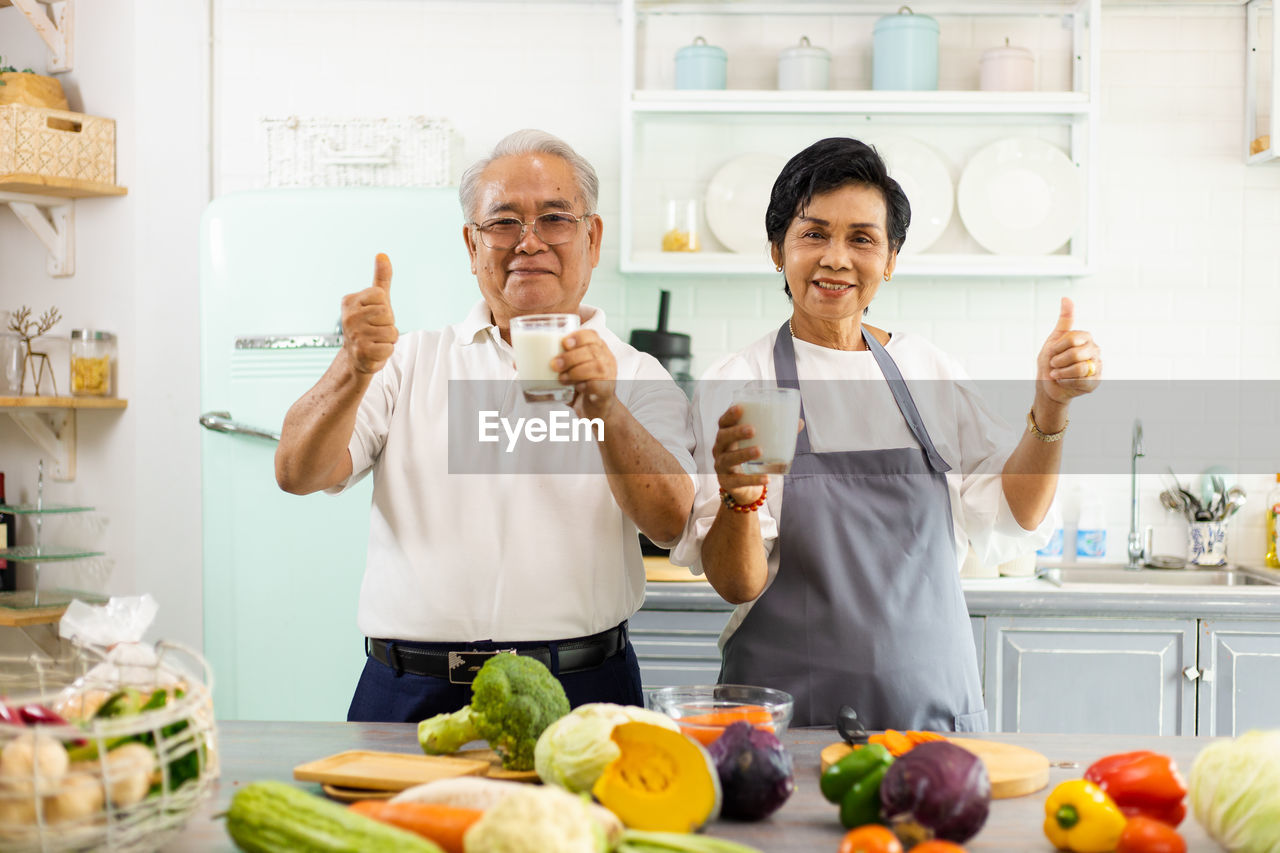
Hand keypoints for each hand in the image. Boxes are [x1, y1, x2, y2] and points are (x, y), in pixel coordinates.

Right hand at [341, 253, 397, 374]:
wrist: (356, 357)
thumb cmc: (369, 325)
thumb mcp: (376, 300)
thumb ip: (381, 278)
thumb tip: (382, 254)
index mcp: (350, 301)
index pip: (381, 296)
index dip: (384, 308)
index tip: (374, 315)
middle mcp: (349, 316)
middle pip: (387, 314)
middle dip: (388, 324)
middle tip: (376, 330)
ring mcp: (354, 334)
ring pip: (391, 332)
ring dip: (388, 339)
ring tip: (375, 341)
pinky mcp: (362, 351)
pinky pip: (389, 348)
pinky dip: (386, 352)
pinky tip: (375, 352)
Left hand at [553, 329, 617, 419]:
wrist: (597, 411)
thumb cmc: (581, 387)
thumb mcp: (569, 372)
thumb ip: (554, 365)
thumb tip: (522, 363)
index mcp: (598, 350)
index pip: (592, 336)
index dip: (579, 337)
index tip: (564, 343)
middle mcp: (606, 360)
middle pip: (592, 351)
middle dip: (571, 357)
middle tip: (554, 365)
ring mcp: (609, 376)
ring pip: (596, 367)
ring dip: (575, 371)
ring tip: (561, 378)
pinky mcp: (607, 392)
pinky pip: (598, 385)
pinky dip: (585, 385)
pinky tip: (577, 387)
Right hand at [712, 405, 768, 505]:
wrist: (742, 487)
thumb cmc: (750, 458)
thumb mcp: (760, 444)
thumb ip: (777, 433)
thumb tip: (799, 422)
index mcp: (727, 436)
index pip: (723, 422)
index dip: (729, 415)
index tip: (740, 408)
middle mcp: (720, 449)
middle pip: (723, 437)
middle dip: (736, 432)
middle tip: (752, 430)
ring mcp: (721, 466)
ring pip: (728, 459)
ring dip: (743, 453)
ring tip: (759, 450)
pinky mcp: (727, 482)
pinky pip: (738, 481)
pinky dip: (753, 480)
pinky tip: (767, 478)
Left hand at [1037, 296, 1100, 406]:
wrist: (1048, 384)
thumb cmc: (1051, 361)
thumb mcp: (1054, 339)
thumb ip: (1064, 320)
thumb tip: (1066, 298)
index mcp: (1086, 338)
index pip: (1072, 338)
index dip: (1057, 346)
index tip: (1053, 351)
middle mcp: (1094, 350)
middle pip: (1075, 353)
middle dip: (1058, 361)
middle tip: (1054, 364)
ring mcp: (1097, 366)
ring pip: (1079, 368)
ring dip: (1061, 372)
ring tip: (1057, 373)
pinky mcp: (1095, 382)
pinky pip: (1080, 381)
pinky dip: (1066, 381)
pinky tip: (1064, 381)